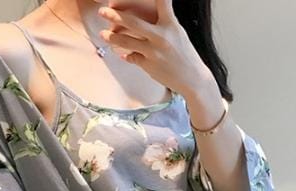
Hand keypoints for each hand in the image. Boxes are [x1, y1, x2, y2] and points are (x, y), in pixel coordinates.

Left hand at [94, 0, 212, 97]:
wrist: (193, 78)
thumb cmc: (184, 53)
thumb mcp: (178, 32)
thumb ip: (164, 21)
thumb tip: (146, 12)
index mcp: (171, 24)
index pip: (162, 2)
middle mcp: (161, 37)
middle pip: (133, 22)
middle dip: (115, 16)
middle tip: (103, 11)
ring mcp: (154, 52)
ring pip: (127, 42)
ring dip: (112, 38)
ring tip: (102, 34)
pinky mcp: (149, 66)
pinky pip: (132, 58)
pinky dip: (125, 55)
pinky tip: (120, 54)